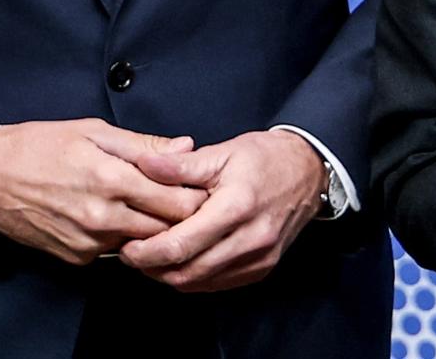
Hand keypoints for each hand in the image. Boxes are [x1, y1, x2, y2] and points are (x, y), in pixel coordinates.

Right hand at [0, 119, 206, 263]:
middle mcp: (102, 217)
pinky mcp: (75, 258)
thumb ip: (143, 144)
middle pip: (166, 228)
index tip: (202, 185)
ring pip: (142, 243)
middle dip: (182, 216)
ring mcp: (88, 242)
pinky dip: (123, 237)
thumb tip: (186, 146)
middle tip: (188, 198)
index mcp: (111, 179)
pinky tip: (118, 216)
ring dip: (153, 228)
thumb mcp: (92, 131)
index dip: (196, 194)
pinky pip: (114, 251)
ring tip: (154, 205)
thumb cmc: (38, 146)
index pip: (176, 200)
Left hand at [118, 130, 325, 291]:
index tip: (127, 247)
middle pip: (187, 272)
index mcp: (236, 207)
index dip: (147, 252)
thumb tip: (143, 166)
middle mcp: (250, 239)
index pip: (181, 245)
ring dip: (171, 276)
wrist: (308, 171)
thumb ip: (181, 165)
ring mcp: (258, 258)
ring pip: (201, 283)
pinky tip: (182, 261)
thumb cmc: (265, 158)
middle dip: (153, 268)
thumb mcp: (223, 152)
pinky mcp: (262, 268)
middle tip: (133, 255)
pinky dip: (195, 278)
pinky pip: (219, 284)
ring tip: (153, 258)